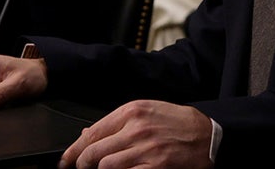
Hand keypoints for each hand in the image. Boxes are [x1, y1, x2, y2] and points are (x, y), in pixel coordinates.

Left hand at [59, 100, 212, 168]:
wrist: (208, 134)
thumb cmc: (178, 122)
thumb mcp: (147, 112)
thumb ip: (117, 122)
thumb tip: (88, 135)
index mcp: (132, 112)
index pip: (92, 133)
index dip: (74, 150)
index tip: (66, 160)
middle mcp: (136, 130)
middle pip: (94, 152)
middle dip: (82, 164)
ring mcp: (146, 150)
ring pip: (106, 166)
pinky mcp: (155, 167)